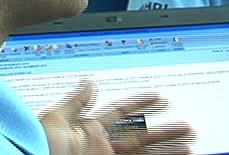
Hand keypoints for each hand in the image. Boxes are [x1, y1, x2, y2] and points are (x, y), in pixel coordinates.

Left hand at [40, 80, 194, 154]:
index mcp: (90, 130)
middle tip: (188, 127)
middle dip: (165, 132)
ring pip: (145, 154)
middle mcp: (102, 147)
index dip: (141, 104)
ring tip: (190, 146)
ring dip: (167, 150)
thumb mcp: (54, 120)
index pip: (123, 113)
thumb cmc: (38, 146)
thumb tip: (89, 81)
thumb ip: (75, 102)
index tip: (160, 98)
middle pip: (142, 137)